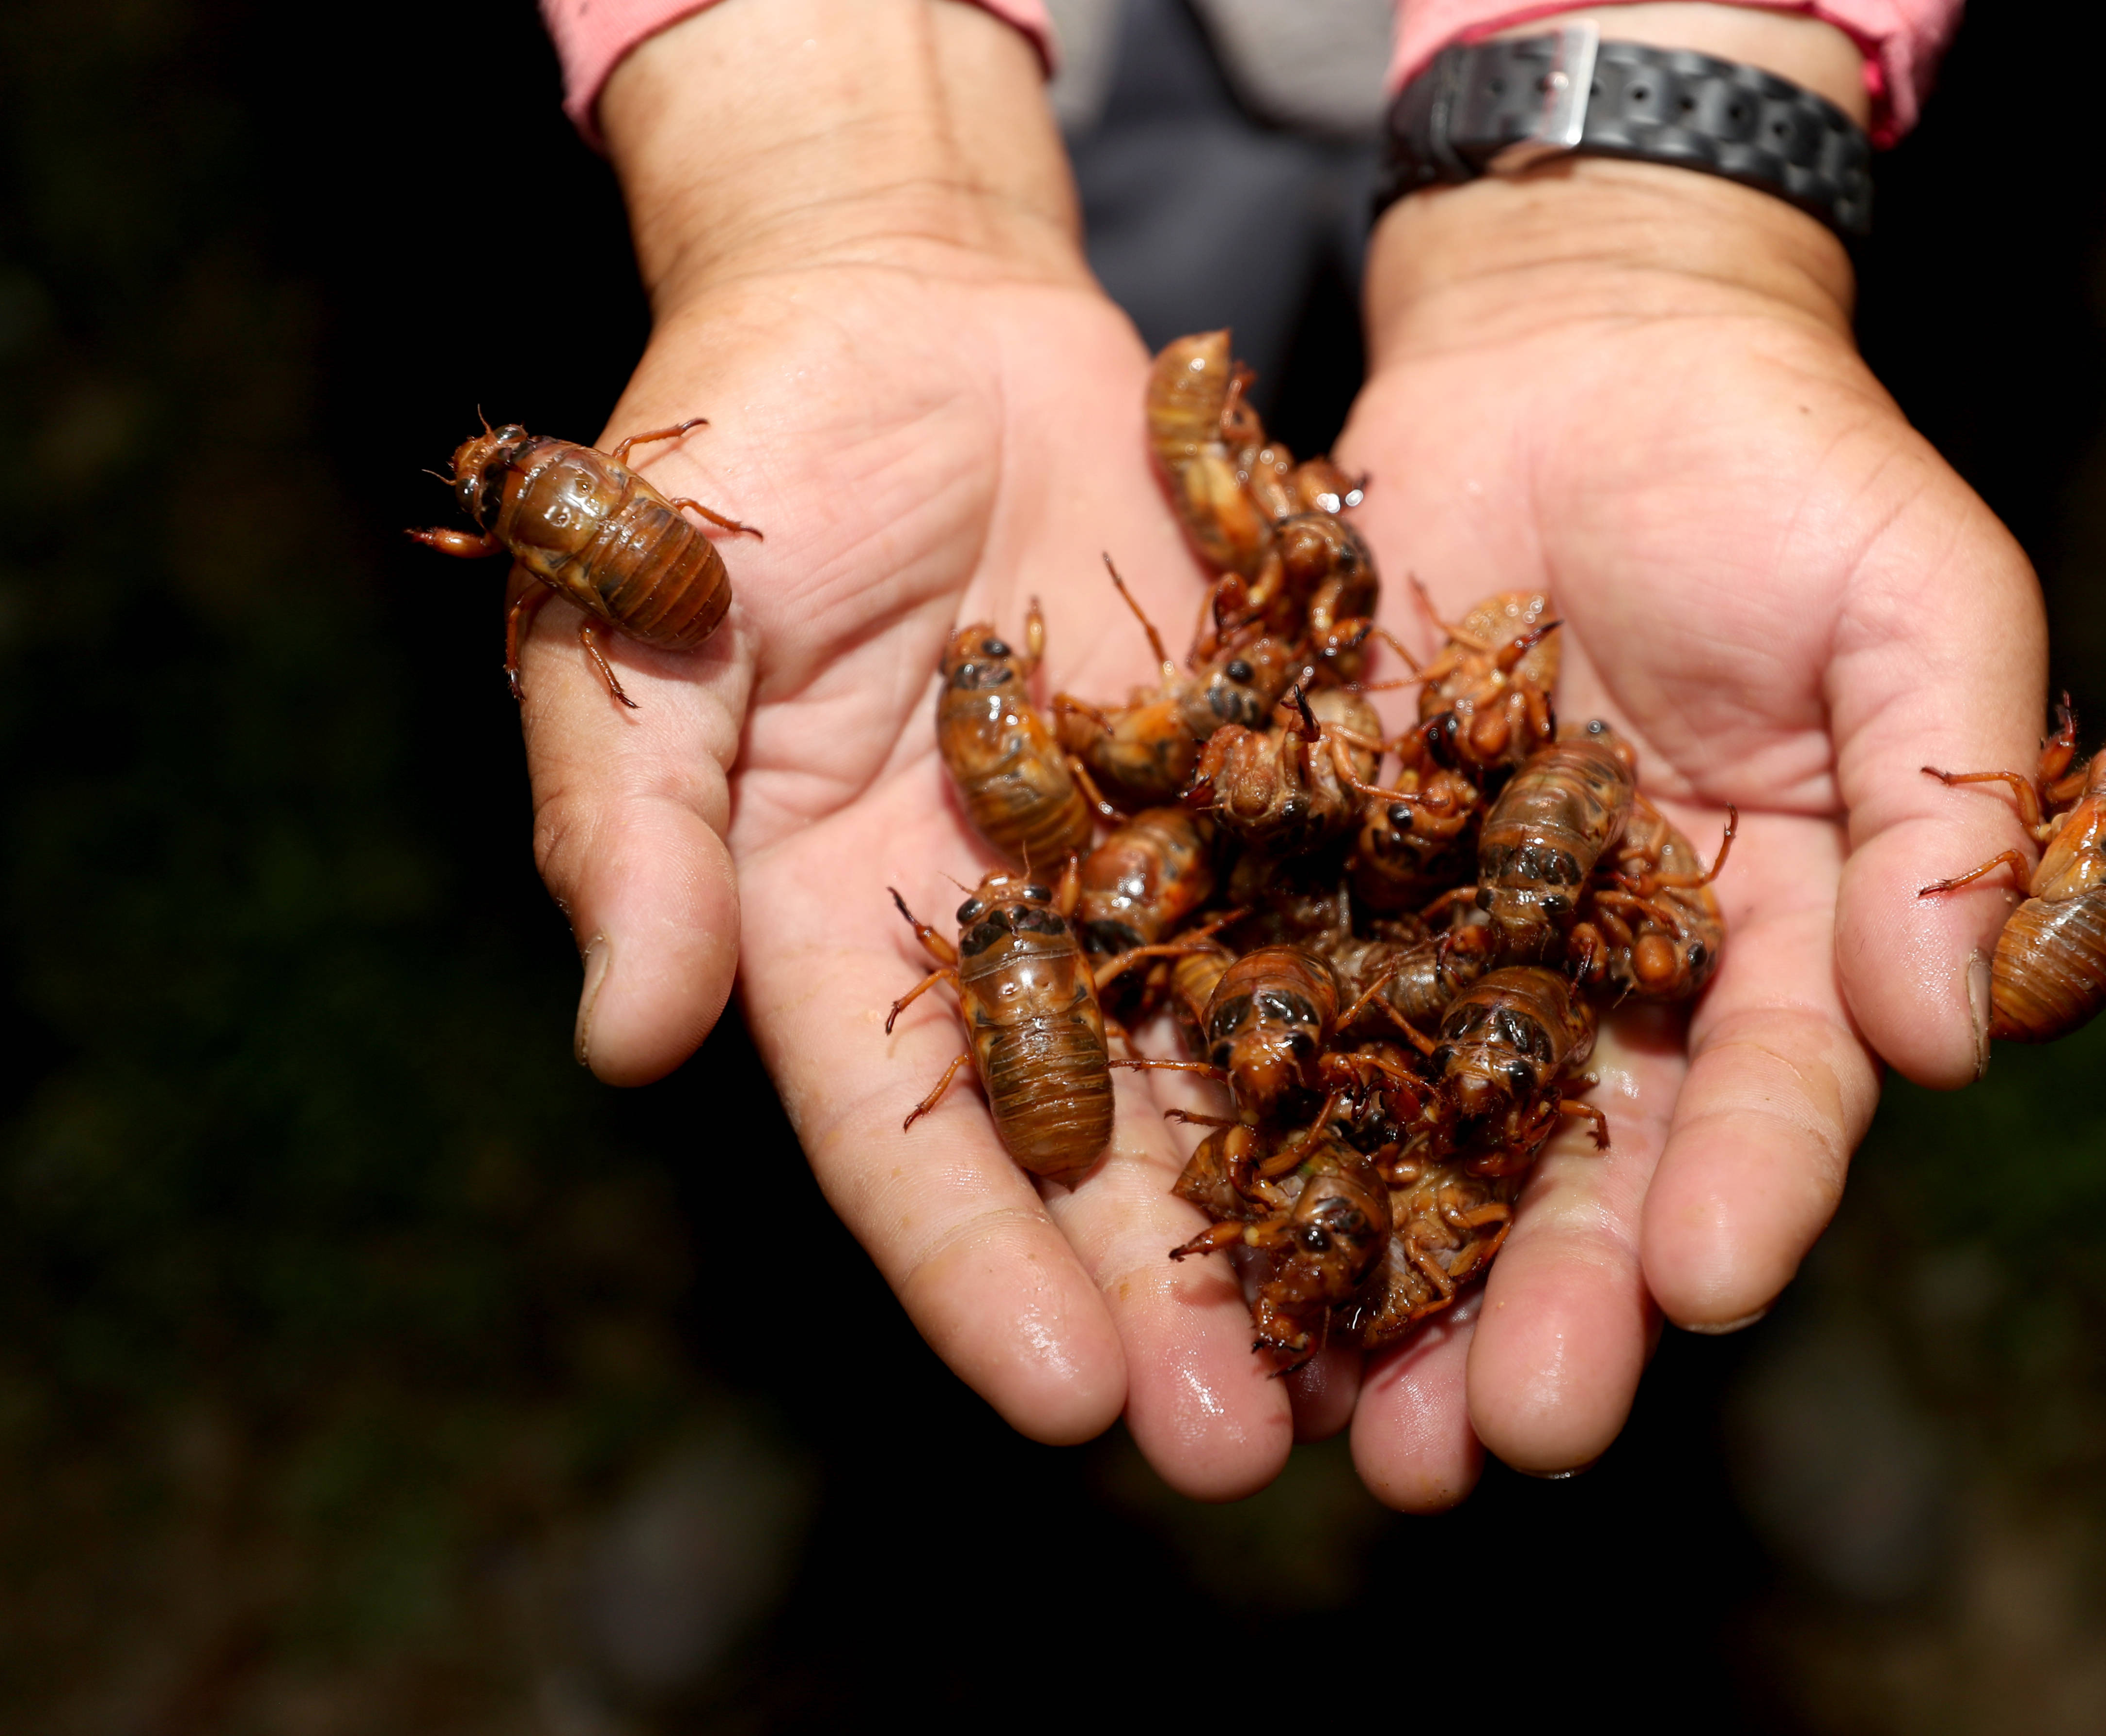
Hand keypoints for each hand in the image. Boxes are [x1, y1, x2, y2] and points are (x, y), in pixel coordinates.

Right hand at [520, 0, 1307, 1497]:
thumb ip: (636, 824)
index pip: (900, 1134)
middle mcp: (995, 929)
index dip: (974, 1273)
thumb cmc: (737, 461)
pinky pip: (1327, 893)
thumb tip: (624, 1034)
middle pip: (1082, 1147)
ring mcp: (1130, 856)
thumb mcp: (647, 631)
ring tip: (1391, 1344)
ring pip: (1224, 1056)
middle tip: (1255, 1444)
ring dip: (1300, 1196)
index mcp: (828, 927)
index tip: (1064, 1399)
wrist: (903, 306)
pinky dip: (1393, 1003)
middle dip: (1162, 1296)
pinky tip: (1481, 1115)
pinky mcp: (1244, 767)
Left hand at [1317, 9, 2048, 1506]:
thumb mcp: (1917, 597)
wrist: (1584, 347)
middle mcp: (1609, 978)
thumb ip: (1944, 802)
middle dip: (1548, 1308)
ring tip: (1343, 1418)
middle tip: (1492, 1438)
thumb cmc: (1783, 461)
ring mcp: (1457, 937)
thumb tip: (1957, 1035)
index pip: (1770, 1100)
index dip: (1745, 1195)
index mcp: (1778, 940)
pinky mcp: (1321, 872)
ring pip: (1421, 1137)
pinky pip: (1282, 1006)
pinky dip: (1250, 1123)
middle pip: (1583, 1171)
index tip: (1705, 1288)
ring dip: (1384, 1279)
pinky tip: (1209, 1233)